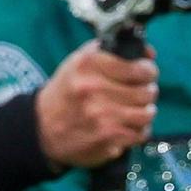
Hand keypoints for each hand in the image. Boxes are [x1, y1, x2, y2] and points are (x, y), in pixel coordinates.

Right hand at [35, 42, 158, 168]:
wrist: (42, 127)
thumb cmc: (67, 91)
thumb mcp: (81, 61)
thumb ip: (113, 51)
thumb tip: (148, 52)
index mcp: (89, 64)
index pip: (139, 67)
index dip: (147, 70)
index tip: (146, 73)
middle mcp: (94, 88)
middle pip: (146, 90)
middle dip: (148, 91)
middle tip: (142, 92)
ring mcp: (101, 116)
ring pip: (147, 112)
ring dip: (145, 111)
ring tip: (137, 109)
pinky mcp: (106, 138)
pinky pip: (140, 133)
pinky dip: (139, 130)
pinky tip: (128, 125)